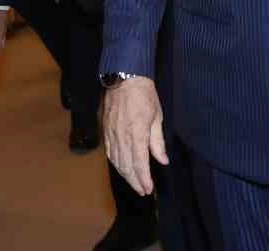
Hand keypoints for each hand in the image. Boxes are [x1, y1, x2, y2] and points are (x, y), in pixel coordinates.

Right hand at [102, 76, 167, 195]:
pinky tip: (121, 168)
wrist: (125, 78)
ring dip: (125, 175)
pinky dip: (115, 164)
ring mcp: (111, 134)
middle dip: (135, 181)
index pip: (139, 163)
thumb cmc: (144, 95)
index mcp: (136, 134)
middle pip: (126, 166)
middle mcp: (122, 137)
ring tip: (134, 183)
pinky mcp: (106, 130)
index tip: (148, 189)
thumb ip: (157, 141)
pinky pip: (109, 152)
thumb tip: (162, 160)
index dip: (143, 179)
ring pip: (116, 162)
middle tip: (142, 191)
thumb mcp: (157, 117)